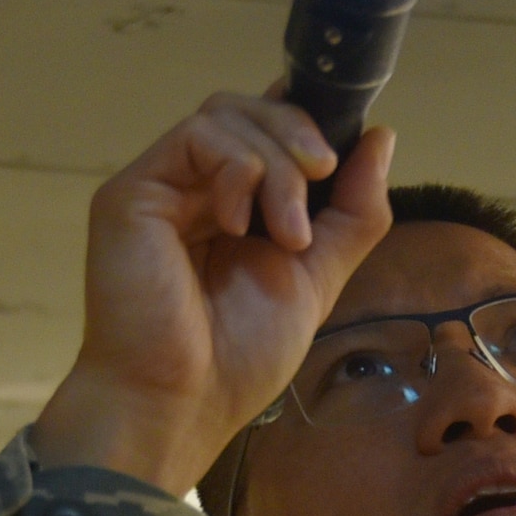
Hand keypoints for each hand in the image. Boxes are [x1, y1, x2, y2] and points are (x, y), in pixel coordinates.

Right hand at [33, 91, 394, 495]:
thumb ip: (352, 213)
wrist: (184, 405)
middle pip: (251, 111)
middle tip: (319, 194)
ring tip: (288, 235)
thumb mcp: (317, 277)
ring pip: (227, 115)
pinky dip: (240, 168)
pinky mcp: (133, 192)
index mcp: (234, 207)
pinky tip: (242, 226)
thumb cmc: (239, 359)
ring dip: (278, 166)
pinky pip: (197, 135)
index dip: (309, 128)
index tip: (340, 162)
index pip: (271, 131)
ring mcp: (161, 187)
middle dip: (300, 143)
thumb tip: (382, 137)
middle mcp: (193, 189)